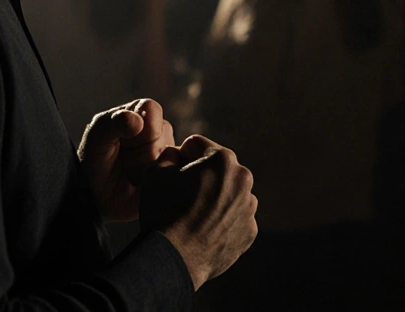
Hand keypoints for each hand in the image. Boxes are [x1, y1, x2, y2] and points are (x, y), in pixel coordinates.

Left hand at [78, 99, 174, 222]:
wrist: (97, 198)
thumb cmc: (95, 161)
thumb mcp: (96, 138)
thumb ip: (113, 123)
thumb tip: (138, 121)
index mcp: (140, 113)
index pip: (151, 110)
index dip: (138, 126)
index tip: (122, 140)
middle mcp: (158, 130)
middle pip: (161, 135)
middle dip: (138, 151)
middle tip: (123, 160)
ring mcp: (167, 153)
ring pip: (169, 156)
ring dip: (146, 169)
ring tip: (130, 173)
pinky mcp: (174, 175)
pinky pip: (178, 174)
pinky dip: (158, 181)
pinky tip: (142, 185)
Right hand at [139, 135, 257, 289]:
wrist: (174, 259)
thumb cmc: (163, 211)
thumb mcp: (155, 170)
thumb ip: (170, 153)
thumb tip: (179, 156)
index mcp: (222, 159)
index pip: (196, 145)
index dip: (179, 157)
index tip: (171, 175)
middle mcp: (243, 179)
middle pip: (215, 168)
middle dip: (200, 176)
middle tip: (180, 196)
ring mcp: (249, 207)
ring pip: (227, 192)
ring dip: (213, 197)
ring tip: (191, 215)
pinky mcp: (250, 231)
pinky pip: (233, 217)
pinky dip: (220, 220)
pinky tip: (202, 230)